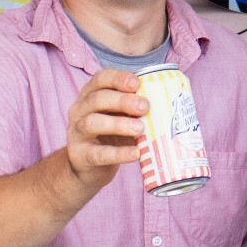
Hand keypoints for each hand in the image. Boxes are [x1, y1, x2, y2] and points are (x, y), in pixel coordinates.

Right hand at [64, 68, 146, 187]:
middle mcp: (79, 111)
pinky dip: (118, 153)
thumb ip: (136, 109)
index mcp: (90, 95)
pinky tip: (135, 153)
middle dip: (122, 100)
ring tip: (140, 129)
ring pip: (92, 123)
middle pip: (97, 99)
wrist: (89, 167)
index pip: (100, 79)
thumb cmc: (111, 137)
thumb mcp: (121, 117)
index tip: (137, 83)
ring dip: (118, 124)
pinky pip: (98, 153)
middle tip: (145, 107)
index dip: (118, 78)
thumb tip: (170, 103)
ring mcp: (76, 133)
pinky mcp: (80, 156)